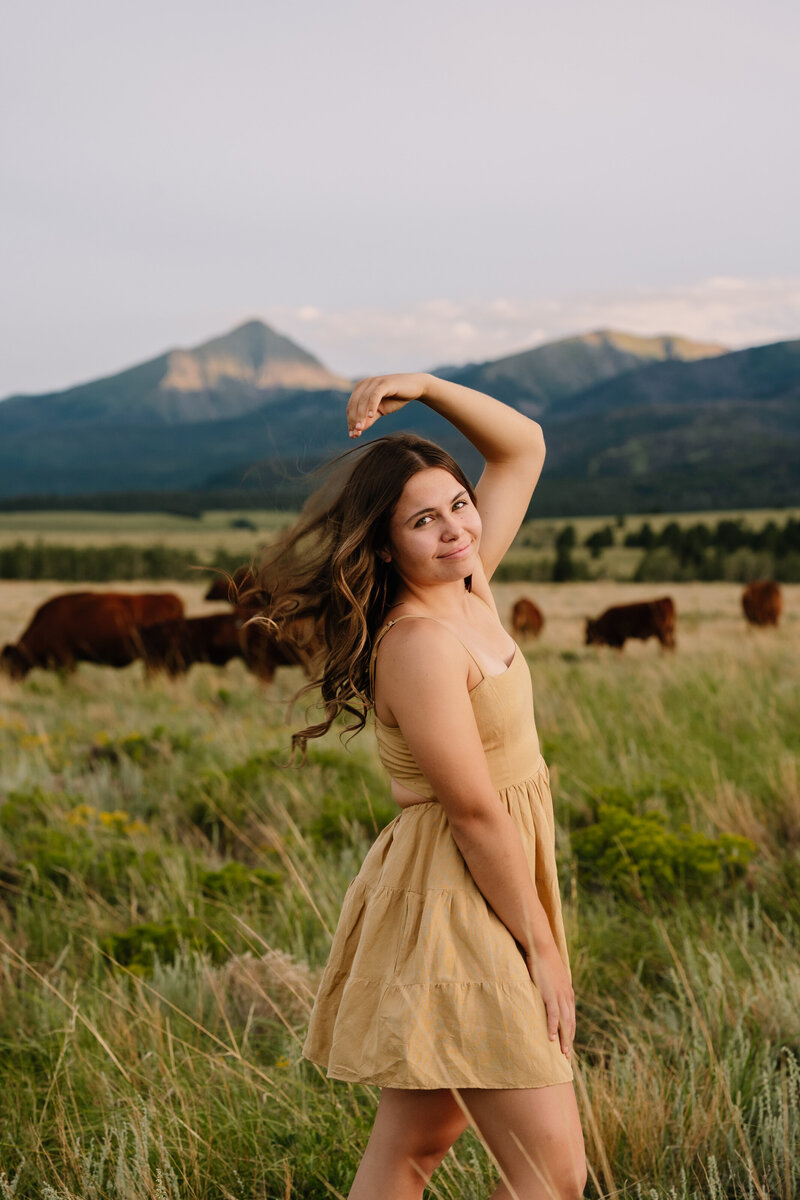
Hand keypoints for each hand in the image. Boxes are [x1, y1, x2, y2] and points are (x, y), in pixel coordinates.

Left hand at [346, 373, 430, 437]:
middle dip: (354, 420)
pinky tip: (371, 416)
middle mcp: (365, 383)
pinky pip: (374, 395)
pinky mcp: (384, 383)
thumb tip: (358, 430)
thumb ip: (369, 419)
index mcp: (361, 388)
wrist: (415, 387)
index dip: (350, 421)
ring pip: (363, 400)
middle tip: (355, 434)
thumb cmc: (396, 398)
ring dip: (360, 416)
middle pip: (354, 404)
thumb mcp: (381, 411)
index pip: (351, 407)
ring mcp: (374, 382)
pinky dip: (371, 406)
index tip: (352, 436)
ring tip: (360, 429)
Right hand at [525, 942, 575, 1059]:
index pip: (571, 1017)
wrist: (542, 947)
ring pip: (565, 1022)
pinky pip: (553, 1015)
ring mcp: (559, 995)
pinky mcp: (550, 994)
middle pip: (571, 1023)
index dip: (570, 1031)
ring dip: (564, 1038)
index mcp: (568, 993)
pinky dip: (553, 1027)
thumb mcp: (551, 976)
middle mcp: (567, 996)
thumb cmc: (543, 960)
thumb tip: (546, 992)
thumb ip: (552, 987)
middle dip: (569, 1039)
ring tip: (562, 1052)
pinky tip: (551, 1038)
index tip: (568, 1043)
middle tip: (567, 1055)